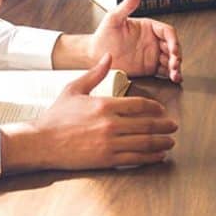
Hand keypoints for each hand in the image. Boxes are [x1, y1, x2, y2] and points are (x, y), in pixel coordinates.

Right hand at [0, 55, 177, 172]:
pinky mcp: (106, 159)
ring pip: (145, 142)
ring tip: (170, 141)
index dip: (155, 107)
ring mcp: (110, 143)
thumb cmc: (56, 116)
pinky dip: (151, 157)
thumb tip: (108, 56)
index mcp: (105, 104)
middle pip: (147, 124)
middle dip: (164, 125)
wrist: (42, 142)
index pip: (139, 104)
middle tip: (174, 125)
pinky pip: (135, 158)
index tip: (161, 110)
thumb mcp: (74, 89)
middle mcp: (111, 124)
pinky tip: (158, 156)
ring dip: (162, 142)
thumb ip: (95, 73)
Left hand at [89, 0, 182, 82]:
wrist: (94, 55)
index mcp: (149, 27)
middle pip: (173, 46)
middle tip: (175, 64)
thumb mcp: (114, 17)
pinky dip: (171, 75)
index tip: (173, 49)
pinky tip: (174, 78)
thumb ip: (128, 4)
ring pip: (171, 60)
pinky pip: (164, 71)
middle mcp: (153, 40)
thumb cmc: (103, 35)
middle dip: (177, 55)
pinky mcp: (149, 67)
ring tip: (175, 75)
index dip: (173, 40)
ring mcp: (152, 54)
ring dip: (176, 67)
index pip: (167, 32)